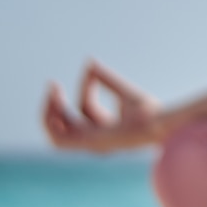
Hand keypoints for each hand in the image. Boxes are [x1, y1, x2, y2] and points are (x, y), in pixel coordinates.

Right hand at [43, 61, 162, 151]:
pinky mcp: (87, 145)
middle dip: (55, 104)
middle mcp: (97, 138)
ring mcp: (91, 144)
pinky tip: (53, 103)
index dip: (85, 85)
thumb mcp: (123, 90)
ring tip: (52, 92)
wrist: (157, 123)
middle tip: (52, 84)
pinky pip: (59, 141)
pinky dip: (51, 124)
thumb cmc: (149, 112)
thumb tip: (89, 62)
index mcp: (107, 127)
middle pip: (67, 124)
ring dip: (49, 114)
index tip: (91, 69)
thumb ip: (106, 78)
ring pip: (58, 136)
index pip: (86, 107)